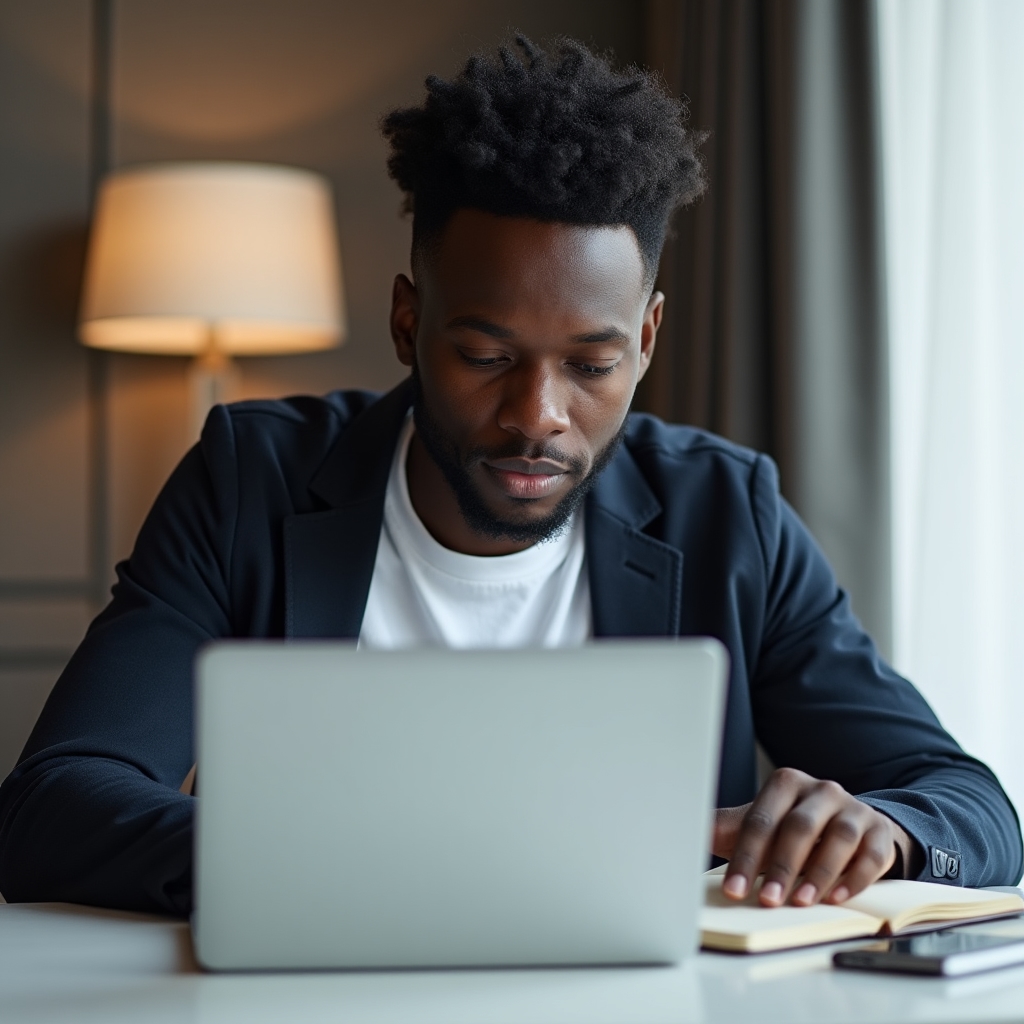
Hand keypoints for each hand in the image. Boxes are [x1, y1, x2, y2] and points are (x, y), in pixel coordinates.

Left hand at [712, 767, 913, 907]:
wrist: (849, 824)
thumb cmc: (794, 826)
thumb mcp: (762, 823)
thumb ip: (729, 828)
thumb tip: (680, 831)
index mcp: (786, 783)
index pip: (761, 820)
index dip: (745, 856)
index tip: (733, 889)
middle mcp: (821, 790)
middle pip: (799, 827)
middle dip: (781, 866)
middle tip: (767, 899)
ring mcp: (854, 808)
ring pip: (838, 838)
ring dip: (818, 873)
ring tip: (801, 902)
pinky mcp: (879, 831)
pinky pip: (872, 854)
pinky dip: (854, 877)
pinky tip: (836, 897)